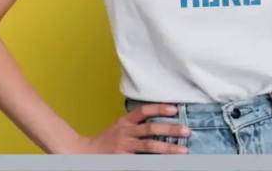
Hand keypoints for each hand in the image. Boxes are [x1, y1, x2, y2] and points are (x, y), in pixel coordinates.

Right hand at [67, 103, 189, 153]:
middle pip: (151, 129)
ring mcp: (124, 146)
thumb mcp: (119, 128)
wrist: (85, 152)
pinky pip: (142, 160)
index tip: (175, 109)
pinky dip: (155, 161)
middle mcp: (126, 132)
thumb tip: (160, 124)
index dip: (159, 108)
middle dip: (170, 129)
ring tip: (183, 150)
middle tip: (186, 130)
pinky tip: (167, 163)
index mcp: (125, 122)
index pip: (143, 111)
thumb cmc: (106, 141)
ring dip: (168, 148)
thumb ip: (135, 125)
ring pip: (149, 146)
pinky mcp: (123, 158)